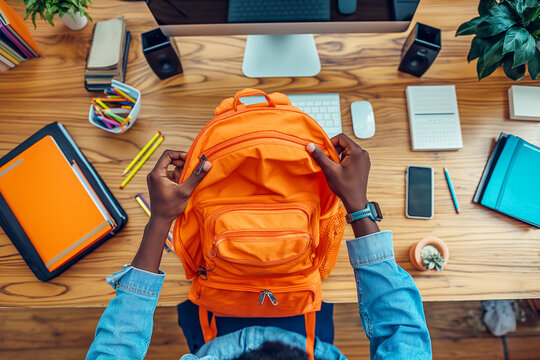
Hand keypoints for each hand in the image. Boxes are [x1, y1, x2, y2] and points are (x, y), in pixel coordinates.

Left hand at [132, 150, 211, 272]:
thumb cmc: (170, 207)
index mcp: (156, 173)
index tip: (190, 159)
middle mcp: (154, 174)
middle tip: (190, 171)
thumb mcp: (185, 191)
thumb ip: (196, 176)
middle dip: (181, 164)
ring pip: (170, 168)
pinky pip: (169, 174)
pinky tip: (181, 187)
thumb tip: (207, 164)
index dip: (180, 154)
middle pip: (169, 160)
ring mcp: (155, 179)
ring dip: (180, 172)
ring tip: (185, 182)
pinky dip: (177, 177)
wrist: (161, 220)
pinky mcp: (159, 183)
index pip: (167, 155)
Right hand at [306, 134, 369, 212]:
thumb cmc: (345, 187)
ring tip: (335, 166)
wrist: (356, 201)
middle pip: (345, 143)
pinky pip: (353, 156)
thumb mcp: (330, 170)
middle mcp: (363, 153)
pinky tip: (341, 170)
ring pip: (348, 150)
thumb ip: (320, 156)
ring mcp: (365, 159)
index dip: (331, 143)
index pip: (341, 137)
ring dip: (339, 155)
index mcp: (356, 151)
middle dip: (335, 150)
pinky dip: (345, 160)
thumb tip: (310, 146)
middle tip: (329, 160)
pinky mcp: (364, 164)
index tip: (326, 152)